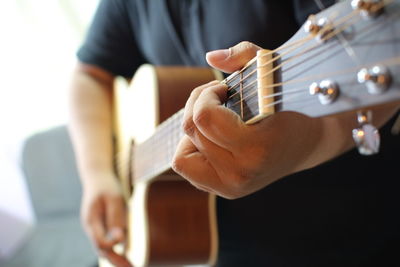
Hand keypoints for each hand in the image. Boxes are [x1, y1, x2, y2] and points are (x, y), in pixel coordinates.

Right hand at [81, 172, 131, 266]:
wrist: (97, 176)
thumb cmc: (107, 186)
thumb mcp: (114, 198)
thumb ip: (116, 218)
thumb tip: (119, 240)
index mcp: (91, 221)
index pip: (100, 242)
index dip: (113, 246)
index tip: (126, 244)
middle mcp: (91, 227)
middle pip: (101, 250)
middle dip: (116, 261)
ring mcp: (94, 228)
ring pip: (104, 248)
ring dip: (117, 258)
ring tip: (131, 265)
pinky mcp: (101, 226)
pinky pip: (107, 241)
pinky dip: (116, 249)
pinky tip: (127, 255)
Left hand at [172, 41, 353, 198]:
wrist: (306, 146)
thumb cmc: (288, 107)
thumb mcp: (273, 72)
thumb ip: (244, 54)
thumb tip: (210, 56)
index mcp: (256, 149)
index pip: (204, 117)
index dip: (207, 94)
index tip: (223, 88)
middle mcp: (241, 174)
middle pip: (191, 130)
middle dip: (199, 104)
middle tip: (219, 98)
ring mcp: (230, 187)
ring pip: (182, 152)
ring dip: (194, 130)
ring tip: (216, 121)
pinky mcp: (223, 191)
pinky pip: (184, 165)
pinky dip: (191, 148)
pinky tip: (212, 138)